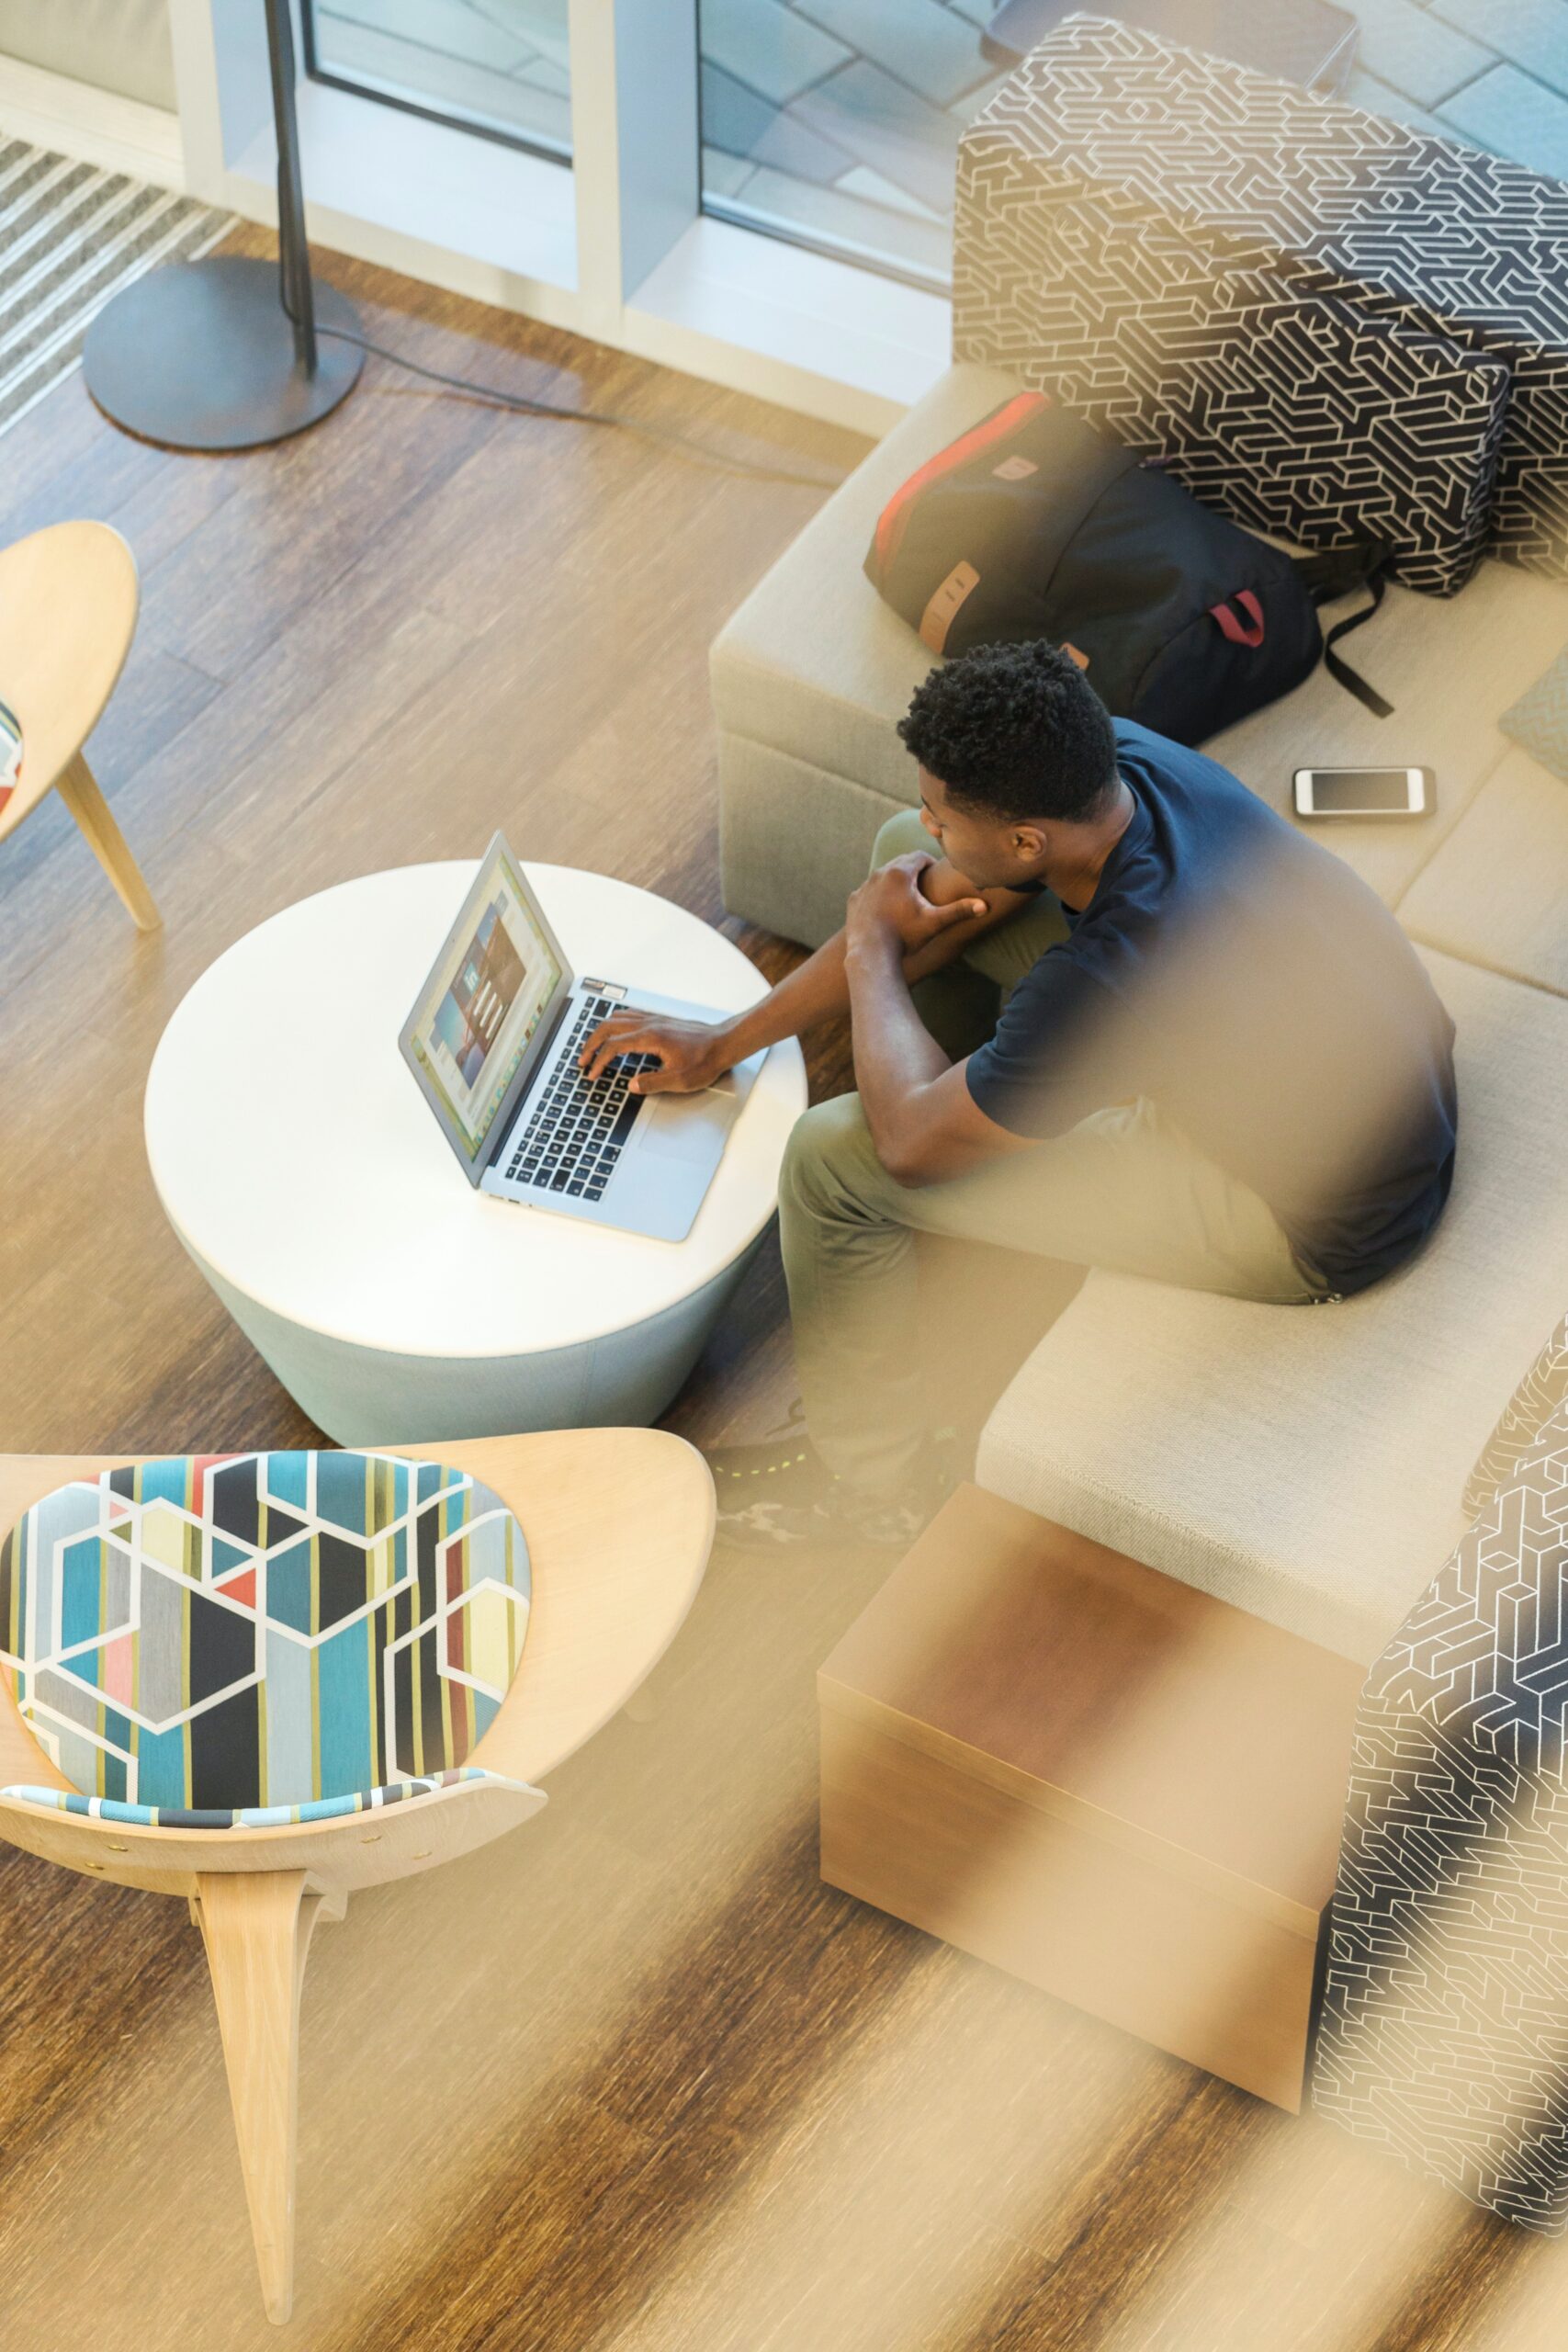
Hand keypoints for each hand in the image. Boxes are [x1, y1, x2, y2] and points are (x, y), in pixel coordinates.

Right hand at [578, 1009, 731, 1094]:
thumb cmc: (706, 1060)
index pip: (614, 1047)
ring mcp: (654, 1019)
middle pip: (608, 1027)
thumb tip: (631, 1085)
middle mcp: (649, 1024)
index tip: (591, 1074)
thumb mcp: (680, 1080)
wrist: (724, 1042)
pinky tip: (615, 1032)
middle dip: (591, 1043)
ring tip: (593, 1046)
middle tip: (582, 1059)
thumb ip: (652, 1083)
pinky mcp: (660, 1019)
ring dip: (600, 1032)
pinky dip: (615, 1023)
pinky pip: (629, 1015)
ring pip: (617, 1018)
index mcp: (650, 1038)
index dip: (598, 1061)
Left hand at [846, 852, 986, 955]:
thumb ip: (959, 911)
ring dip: (895, 882)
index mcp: (900, 873)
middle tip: (924, 882)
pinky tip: (886, 907)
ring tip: (906, 896)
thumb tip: (985, 906)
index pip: (919, 856)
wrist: (871, 953)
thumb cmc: (905, 936)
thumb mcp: (934, 922)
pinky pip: (869, 890)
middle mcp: (880, 874)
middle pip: (900, 863)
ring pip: (883, 876)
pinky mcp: (854, 899)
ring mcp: (864, 886)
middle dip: (913, 871)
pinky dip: (878, 894)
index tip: (936, 873)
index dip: (930, 863)